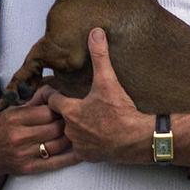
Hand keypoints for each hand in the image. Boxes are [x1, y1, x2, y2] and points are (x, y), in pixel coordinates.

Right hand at [0, 85, 78, 177]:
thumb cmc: (1, 128)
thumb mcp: (12, 110)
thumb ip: (33, 102)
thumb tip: (53, 91)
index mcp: (15, 118)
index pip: (48, 112)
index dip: (60, 109)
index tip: (65, 108)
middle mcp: (19, 136)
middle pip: (55, 128)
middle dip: (67, 123)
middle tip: (74, 120)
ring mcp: (24, 154)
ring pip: (58, 145)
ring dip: (70, 138)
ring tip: (75, 133)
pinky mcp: (29, 168)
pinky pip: (55, 163)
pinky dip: (70, 158)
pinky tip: (80, 152)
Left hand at [47, 28, 152, 163]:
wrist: (139, 139)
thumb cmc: (121, 111)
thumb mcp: (108, 80)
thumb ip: (100, 55)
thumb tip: (95, 32)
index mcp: (69, 111)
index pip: (50, 99)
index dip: (54, 93)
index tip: (59, 90)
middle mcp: (69, 130)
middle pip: (57, 117)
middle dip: (63, 111)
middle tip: (74, 103)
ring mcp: (78, 145)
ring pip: (67, 134)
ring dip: (73, 126)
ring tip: (83, 118)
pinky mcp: (88, 157)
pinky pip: (78, 148)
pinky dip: (83, 142)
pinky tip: (92, 134)